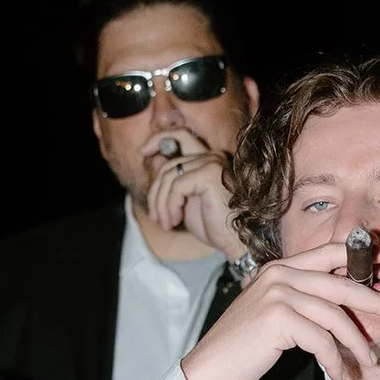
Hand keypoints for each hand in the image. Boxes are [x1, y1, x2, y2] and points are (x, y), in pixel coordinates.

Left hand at [144, 127, 240, 252]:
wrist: (236, 243)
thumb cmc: (215, 227)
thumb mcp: (186, 203)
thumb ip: (173, 182)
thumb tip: (155, 161)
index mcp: (208, 160)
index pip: (180, 137)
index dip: (158, 139)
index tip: (143, 152)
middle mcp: (211, 157)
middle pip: (168, 164)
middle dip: (156, 193)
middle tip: (156, 217)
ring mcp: (212, 163)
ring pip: (169, 177)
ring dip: (161, 204)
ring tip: (166, 223)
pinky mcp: (209, 173)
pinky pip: (176, 186)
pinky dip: (170, 205)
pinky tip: (175, 221)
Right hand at [180, 240, 379, 379]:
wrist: (210, 368)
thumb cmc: (245, 348)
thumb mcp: (276, 315)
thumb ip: (303, 302)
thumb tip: (342, 308)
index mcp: (281, 268)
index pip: (329, 253)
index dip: (361, 253)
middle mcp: (280, 274)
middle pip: (341, 283)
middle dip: (375, 299)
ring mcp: (277, 294)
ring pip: (335, 315)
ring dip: (356, 342)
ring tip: (368, 361)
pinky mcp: (277, 319)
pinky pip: (321, 339)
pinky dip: (333, 359)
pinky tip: (337, 372)